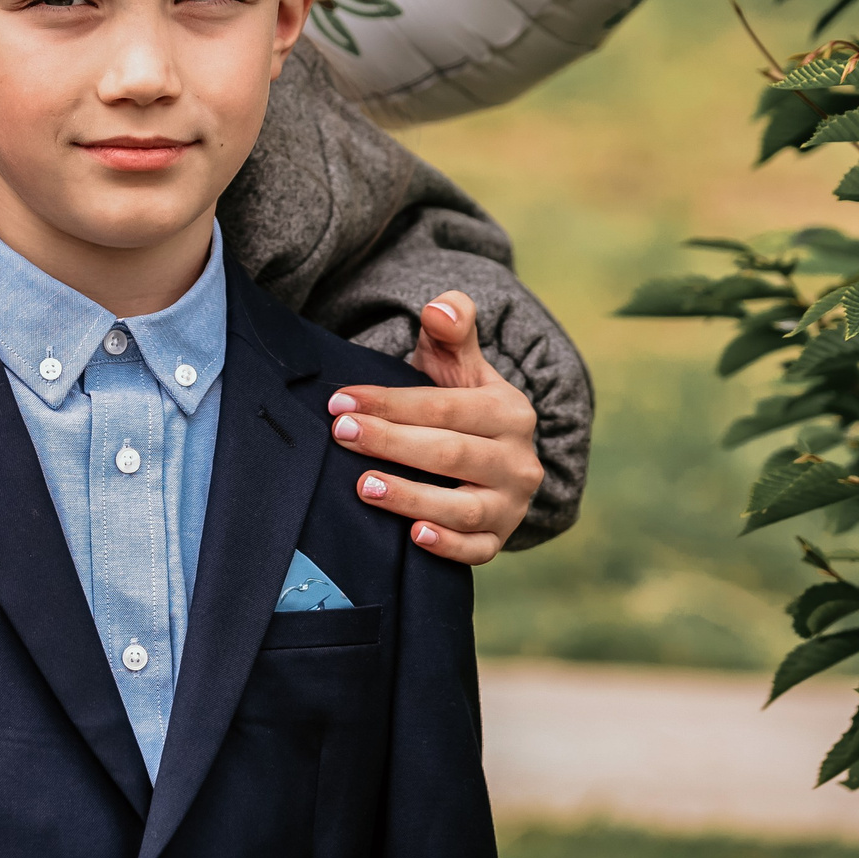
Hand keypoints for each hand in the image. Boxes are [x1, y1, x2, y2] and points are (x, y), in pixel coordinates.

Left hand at [325, 292, 542, 564]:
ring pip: (463, 506)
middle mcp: (517, 460)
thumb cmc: (460, 402)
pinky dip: (448, 546)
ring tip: (363, 486)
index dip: (392, 403)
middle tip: (341, 435)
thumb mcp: (458, 362)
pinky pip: (477, 550)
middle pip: (450, 454)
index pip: (445, 407)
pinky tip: (413, 537)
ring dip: (412, 497)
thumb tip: (439, 307)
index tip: (341, 401)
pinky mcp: (500, 538)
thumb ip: (451, 327)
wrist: (490, 455)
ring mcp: (511, 504)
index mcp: (509, 411)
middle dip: (392, 443)